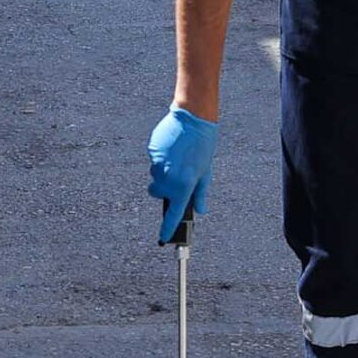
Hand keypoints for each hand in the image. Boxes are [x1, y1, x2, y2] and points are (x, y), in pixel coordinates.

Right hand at [147, 106, 218, 243]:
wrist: (193, 119)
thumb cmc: (203, 146)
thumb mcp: (205, 172)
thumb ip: (200, 193)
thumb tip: (200, 210)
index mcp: (184, 186)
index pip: (173, 213)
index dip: (168, 228)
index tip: (164, 238)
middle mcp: (168, 179)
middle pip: (156, 192)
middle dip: (162, 188)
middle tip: (176, 176)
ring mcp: (158, 165)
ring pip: (154, 175)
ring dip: (162, 171)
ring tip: (176, 157)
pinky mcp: (152, 152)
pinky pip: (153, 160)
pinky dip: (160, 157)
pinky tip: (171, 147)